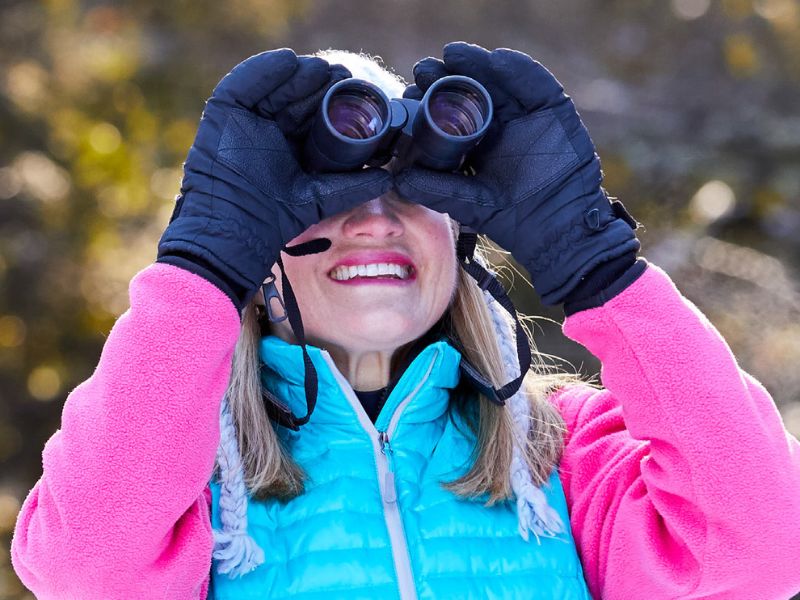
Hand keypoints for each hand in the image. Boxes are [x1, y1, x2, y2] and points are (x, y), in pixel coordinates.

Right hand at [157, 49, 391, 311]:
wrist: (238, 230)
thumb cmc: (276, 219)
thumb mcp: (322, 196)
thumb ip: (353, 185)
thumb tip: (389, 178)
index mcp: (293, 144)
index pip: (315, 112)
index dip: (333, 99)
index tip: (356, 91)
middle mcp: (270, 128)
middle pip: (297, 94)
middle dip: (320, 82)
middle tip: (343, 76)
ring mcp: (246, 119)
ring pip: (275, 85)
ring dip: (299, 74)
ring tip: (321, 69)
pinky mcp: (224, 112)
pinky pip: (243, 84)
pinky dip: (263, 69)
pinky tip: (288, 62)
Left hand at [395, 42, 640, 306]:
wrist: (557, 228)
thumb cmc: (513, 219)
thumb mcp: (469, 204)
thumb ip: (438, 190)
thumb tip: (398, 181)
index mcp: (477, 141)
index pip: (452, 112)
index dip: (430, 99)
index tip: (408, 92)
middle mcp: (500, 122)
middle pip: (472, 89)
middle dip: (448, 75)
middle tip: (424, 69)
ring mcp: (526, 113)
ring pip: (499, 80)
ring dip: (476, 64)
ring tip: (453, 54)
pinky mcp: (553, 108)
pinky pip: (536, 83)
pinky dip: (518, 70)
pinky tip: (497, 60)